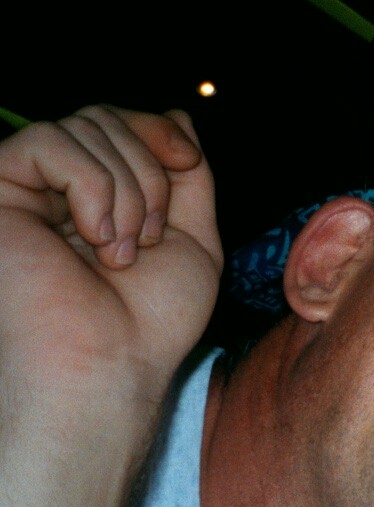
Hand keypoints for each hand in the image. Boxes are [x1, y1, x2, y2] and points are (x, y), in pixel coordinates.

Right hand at [0, 105, 219, 406]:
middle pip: (104, 118)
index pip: (121, 123)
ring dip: (127, 191)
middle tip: (149, 238)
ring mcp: (21, 190)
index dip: (159, 132)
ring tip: (121, 253)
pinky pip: (48, 142)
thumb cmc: (150, 319)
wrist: (111, 362)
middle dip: (149, 172)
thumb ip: (186, 176)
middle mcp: (53, 189)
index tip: (188, 163)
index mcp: (97, 197)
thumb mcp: (191, 238)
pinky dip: (90, 187)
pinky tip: (94, 239)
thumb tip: (179, 116)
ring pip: (81, 128)